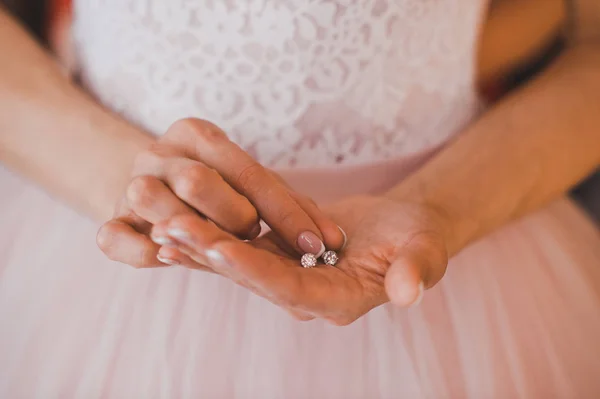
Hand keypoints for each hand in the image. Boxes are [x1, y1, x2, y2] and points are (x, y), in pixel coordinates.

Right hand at [97, 118, 343, 268]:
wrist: (154, 183)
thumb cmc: (216, 187)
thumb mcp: (248, 183)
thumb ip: (286, 204)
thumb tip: (332, 240)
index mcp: (198, 133)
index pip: (249, 172)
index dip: (286, 213)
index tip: (317, 245)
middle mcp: (159, 151)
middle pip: (197, 181)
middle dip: (236, 217)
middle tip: (251, 234)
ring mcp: (130, 184)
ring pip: (154, 204)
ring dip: (193, 232)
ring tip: (216, 244)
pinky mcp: (108, 220)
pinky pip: (113, 239)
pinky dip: (143, 252)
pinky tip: (169, 257)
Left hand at [150, 195, 450, 324]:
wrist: (400, 230)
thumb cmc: (418, 238)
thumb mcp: (426, 250)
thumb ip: (417, 270)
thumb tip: (409, 291)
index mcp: (339, 300)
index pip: (291, 289)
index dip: (255, 270)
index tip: (220, 248)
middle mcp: (306, 297)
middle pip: (253, 278)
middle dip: (213, 255)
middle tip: (171, 230)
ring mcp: (289, 278)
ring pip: (239, 264)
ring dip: (201, 246)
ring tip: (162, 224)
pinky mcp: (278, 258)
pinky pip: (240, 249)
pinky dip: (210, 238)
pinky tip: (176, 224)